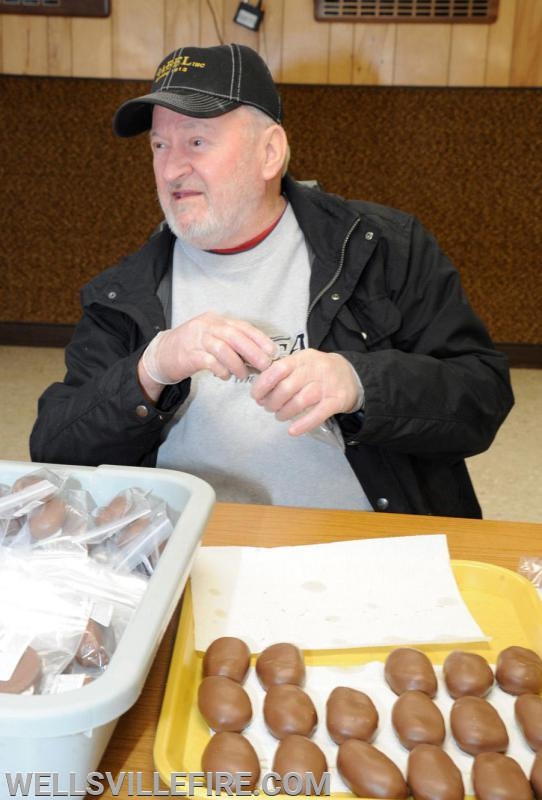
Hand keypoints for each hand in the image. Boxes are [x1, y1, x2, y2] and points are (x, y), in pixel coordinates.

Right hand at [139, 313, 276, 396]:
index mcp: (216, 320)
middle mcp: (207, 326)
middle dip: (253, 351)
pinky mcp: (188, 355)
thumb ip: (233, 345)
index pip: (242, 326)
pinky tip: (225, 376)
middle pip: (235, 336)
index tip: (272, 351)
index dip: (259, 339)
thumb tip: (258, 358)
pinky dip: (221, 370)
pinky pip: (210, 362)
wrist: (161, 354)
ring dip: (237, 364)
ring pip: (223, 348)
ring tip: (243, 375)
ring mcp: (197, 339)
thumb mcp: (213, 340)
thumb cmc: (192, 348)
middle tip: (264, 365)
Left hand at [251, 349, 361, 435]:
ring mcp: (327, 385)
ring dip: (285, 412)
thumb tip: (260, 389)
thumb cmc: (319, 371)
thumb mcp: (302, 364)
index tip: (256, 395)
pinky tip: (293, 431)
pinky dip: (303, 424)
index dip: (263, 384)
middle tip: (268, 407)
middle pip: (287, 388)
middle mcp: (315, 369)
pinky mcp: (337, 400)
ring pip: (300, 401)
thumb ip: (283, 372)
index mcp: (303, 358)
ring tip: (279, 416)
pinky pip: (318, 414)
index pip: (278, 369)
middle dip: (272, 401)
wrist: (351, 375)